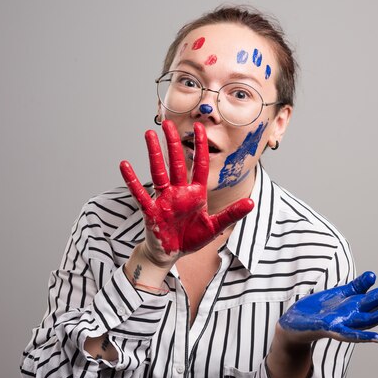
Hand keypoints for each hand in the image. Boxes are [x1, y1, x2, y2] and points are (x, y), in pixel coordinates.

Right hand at [119, 120, 253, 266]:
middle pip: (176, 163)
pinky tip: (124, 165)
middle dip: (173, 143)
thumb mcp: (215, 227)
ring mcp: (164, 199)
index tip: (200, 128)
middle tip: (168, 123)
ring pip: (159, 172)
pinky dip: (132, 180)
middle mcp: (179, 191)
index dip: (201, 147)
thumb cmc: (191, 238)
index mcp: (196, 193)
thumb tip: (252, 203)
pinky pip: (140, 194)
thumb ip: (231, 214)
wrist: (171, 254)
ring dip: (154, 153)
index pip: (200, 165)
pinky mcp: (151, 211)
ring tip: (148, 134)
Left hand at [278, 272, 377, 343]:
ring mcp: (345, 322)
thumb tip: (374, 275)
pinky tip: (377, 338)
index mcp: (358, 303)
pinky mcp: (331, 329)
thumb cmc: (320, 309)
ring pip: (370, 320)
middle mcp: (356, 314)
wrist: (295, 323)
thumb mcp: (340, 294)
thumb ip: (357, 286)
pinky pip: (349, 334)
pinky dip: (363, 337)